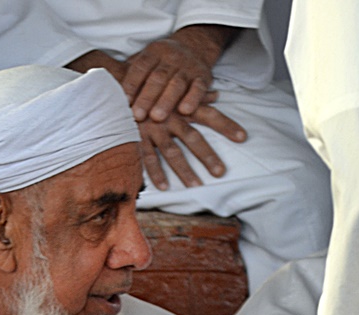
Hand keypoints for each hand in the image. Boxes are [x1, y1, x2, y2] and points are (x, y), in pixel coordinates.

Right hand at [66, 49, 244, 189]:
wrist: (116, 84)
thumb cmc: (149, 86)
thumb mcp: (173, 86)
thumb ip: (196, 94)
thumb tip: (217, 95)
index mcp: (182, 105)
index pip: (209, 115)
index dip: (227, 125)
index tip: (243, 137)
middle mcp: (170, 118)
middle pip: (193, 139)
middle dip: (207, 155)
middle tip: (220, 172)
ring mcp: (153, 130)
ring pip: (172, 152)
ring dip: (184, 170)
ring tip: (197, 184)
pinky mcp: (136, 137)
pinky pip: (147, 158)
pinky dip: (155, 173)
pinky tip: (164, 187)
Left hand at [120, 26, 232, 122]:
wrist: (195, 47)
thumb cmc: (161, 63)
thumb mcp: (145, 61)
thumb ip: (129, 75)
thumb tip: (105, 92)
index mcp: (153, 52)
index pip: (140, 68)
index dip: (131, 85)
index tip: (123, 102)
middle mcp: (171, 57)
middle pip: (157, 77)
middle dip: (147, 97)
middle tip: (137, 115)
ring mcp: (188, 67)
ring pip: (177, 83)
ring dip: (166, 101)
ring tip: (157, 117)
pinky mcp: (203, 76)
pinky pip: (199, 87)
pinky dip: (193, 99)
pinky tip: (185, 111)